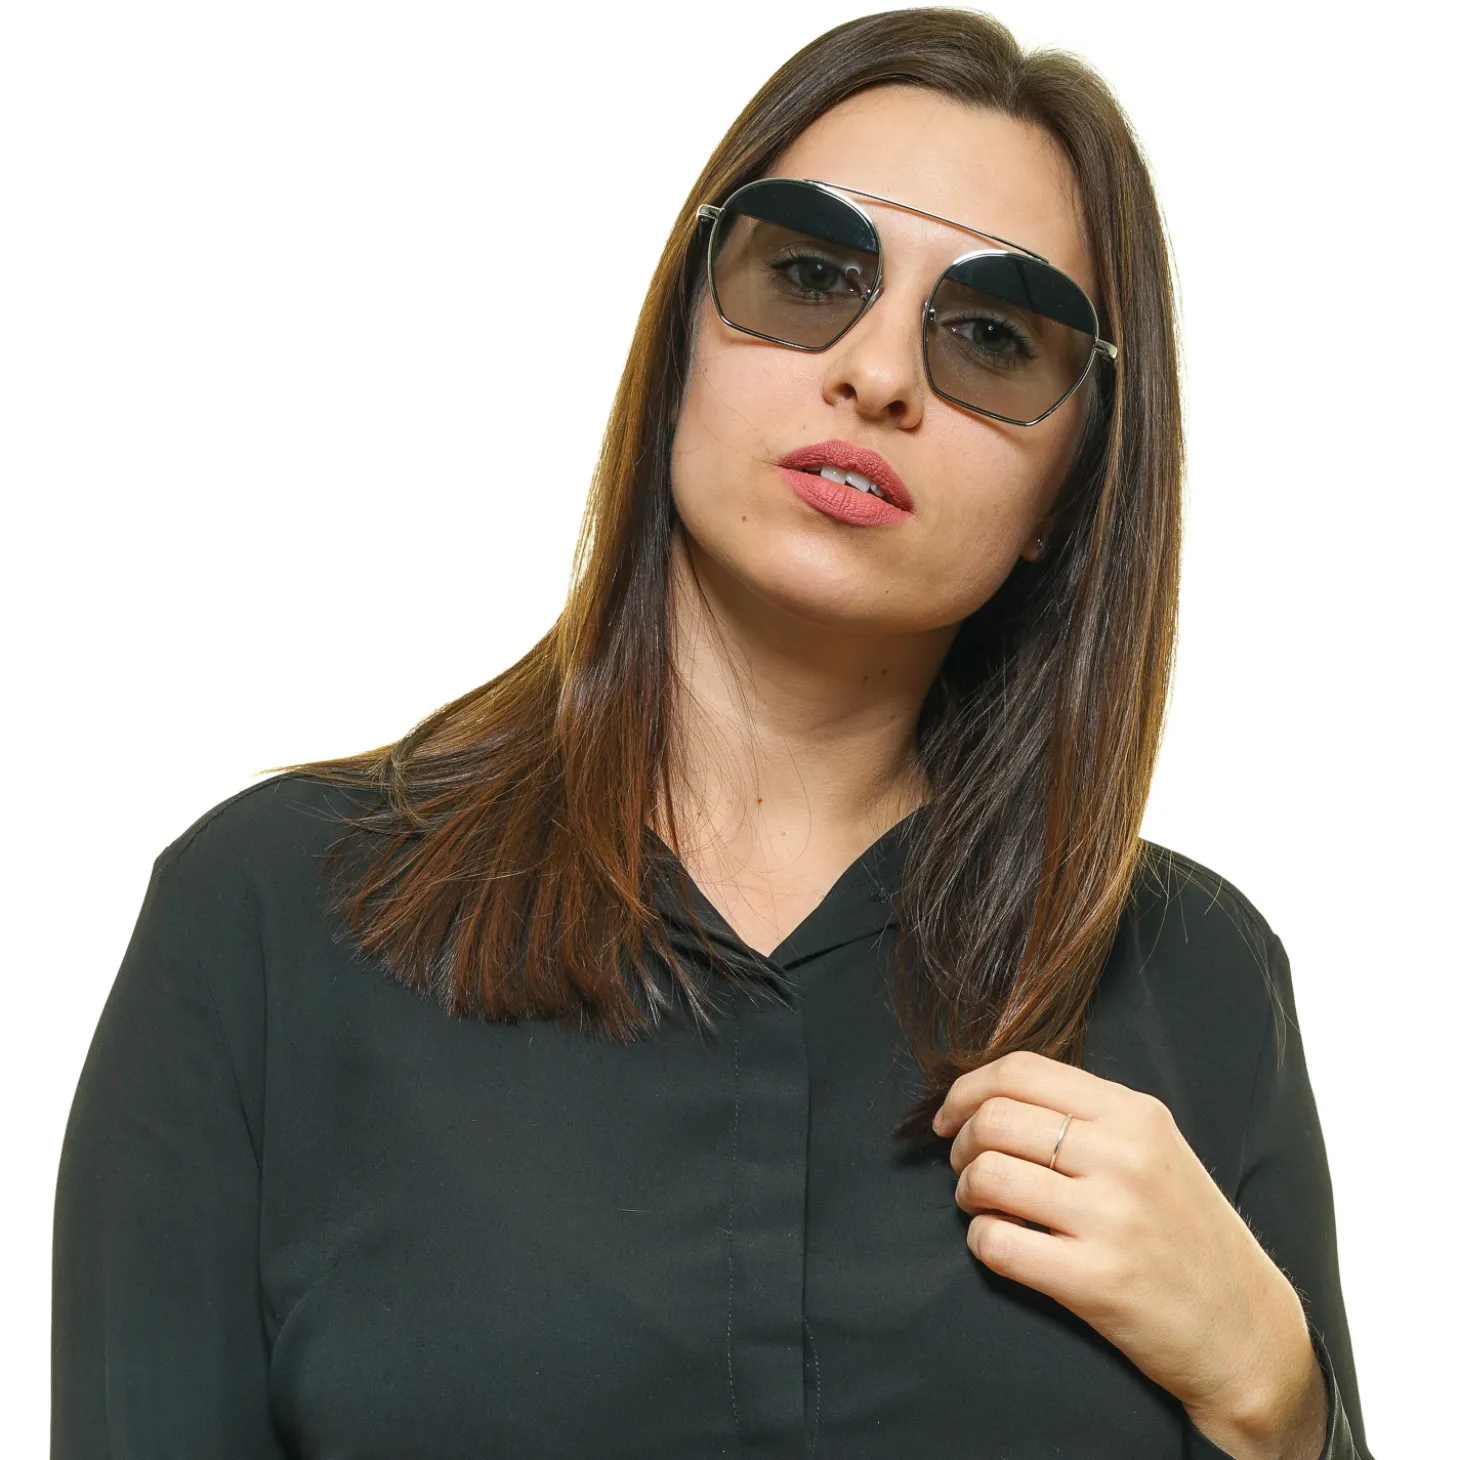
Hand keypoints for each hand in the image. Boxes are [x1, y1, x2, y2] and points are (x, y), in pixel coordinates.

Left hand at [931, 1051, 1328, 1457]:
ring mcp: (1112, 1217)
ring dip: (968, 1191)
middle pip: (995, 1118)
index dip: (967, 1089)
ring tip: (983, 1206)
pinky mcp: (1098, 1280)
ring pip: (988, 1174)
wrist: (1249, 1334)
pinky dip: (982, 1241)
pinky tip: (1001, 1245)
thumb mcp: (1156, 1151)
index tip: (949, 1117)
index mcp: (1136, 1115)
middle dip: (961, 1142)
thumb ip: (1087, 1117)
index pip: (1022, 1070)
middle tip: (964, 1168)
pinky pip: (997, 1242)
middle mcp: (1125, 1156)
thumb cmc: (1189, 1237)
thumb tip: (992, 1095)